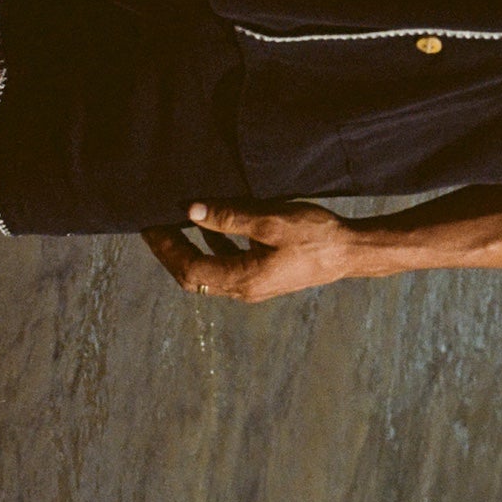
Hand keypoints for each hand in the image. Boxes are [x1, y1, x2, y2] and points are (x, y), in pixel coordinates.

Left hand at [140, 200, 383, 302]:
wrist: (351, 252)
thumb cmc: (315, 235)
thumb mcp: (270, 221)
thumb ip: (230, 217)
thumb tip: (193, 211)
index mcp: (242, 279)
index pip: (189, 269)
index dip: (166, 248)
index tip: (151, 226)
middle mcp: (244, 289)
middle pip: (194, 277)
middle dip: (172, 252)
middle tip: (156, 226)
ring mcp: (255, 286)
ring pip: (209, 273)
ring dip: (190, 251)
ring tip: (177, 224)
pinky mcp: (265, 278)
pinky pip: (227, 267)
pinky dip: (213, 249)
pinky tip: (213, 229)